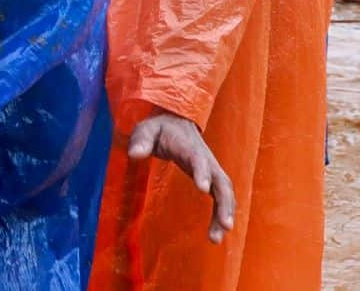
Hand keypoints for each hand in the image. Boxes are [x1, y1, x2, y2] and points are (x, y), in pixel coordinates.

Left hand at [127, 110, 235, 243]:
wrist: (176, 121)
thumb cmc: (159, 128)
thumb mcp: (146, 130)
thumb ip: (140, 141)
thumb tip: (134, 154)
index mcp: (189, 148)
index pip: (199, 160)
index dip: (202, 173)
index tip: (203, 188)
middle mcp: (206, 160)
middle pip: (221, 182)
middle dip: (225, 203)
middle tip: (225, 225)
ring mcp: (211, 170)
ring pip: (225, 193)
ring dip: (225, 214)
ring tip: (216, 238)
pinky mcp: (211, 179)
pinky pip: (221, 197)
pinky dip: (222, 214)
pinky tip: (217, 233)